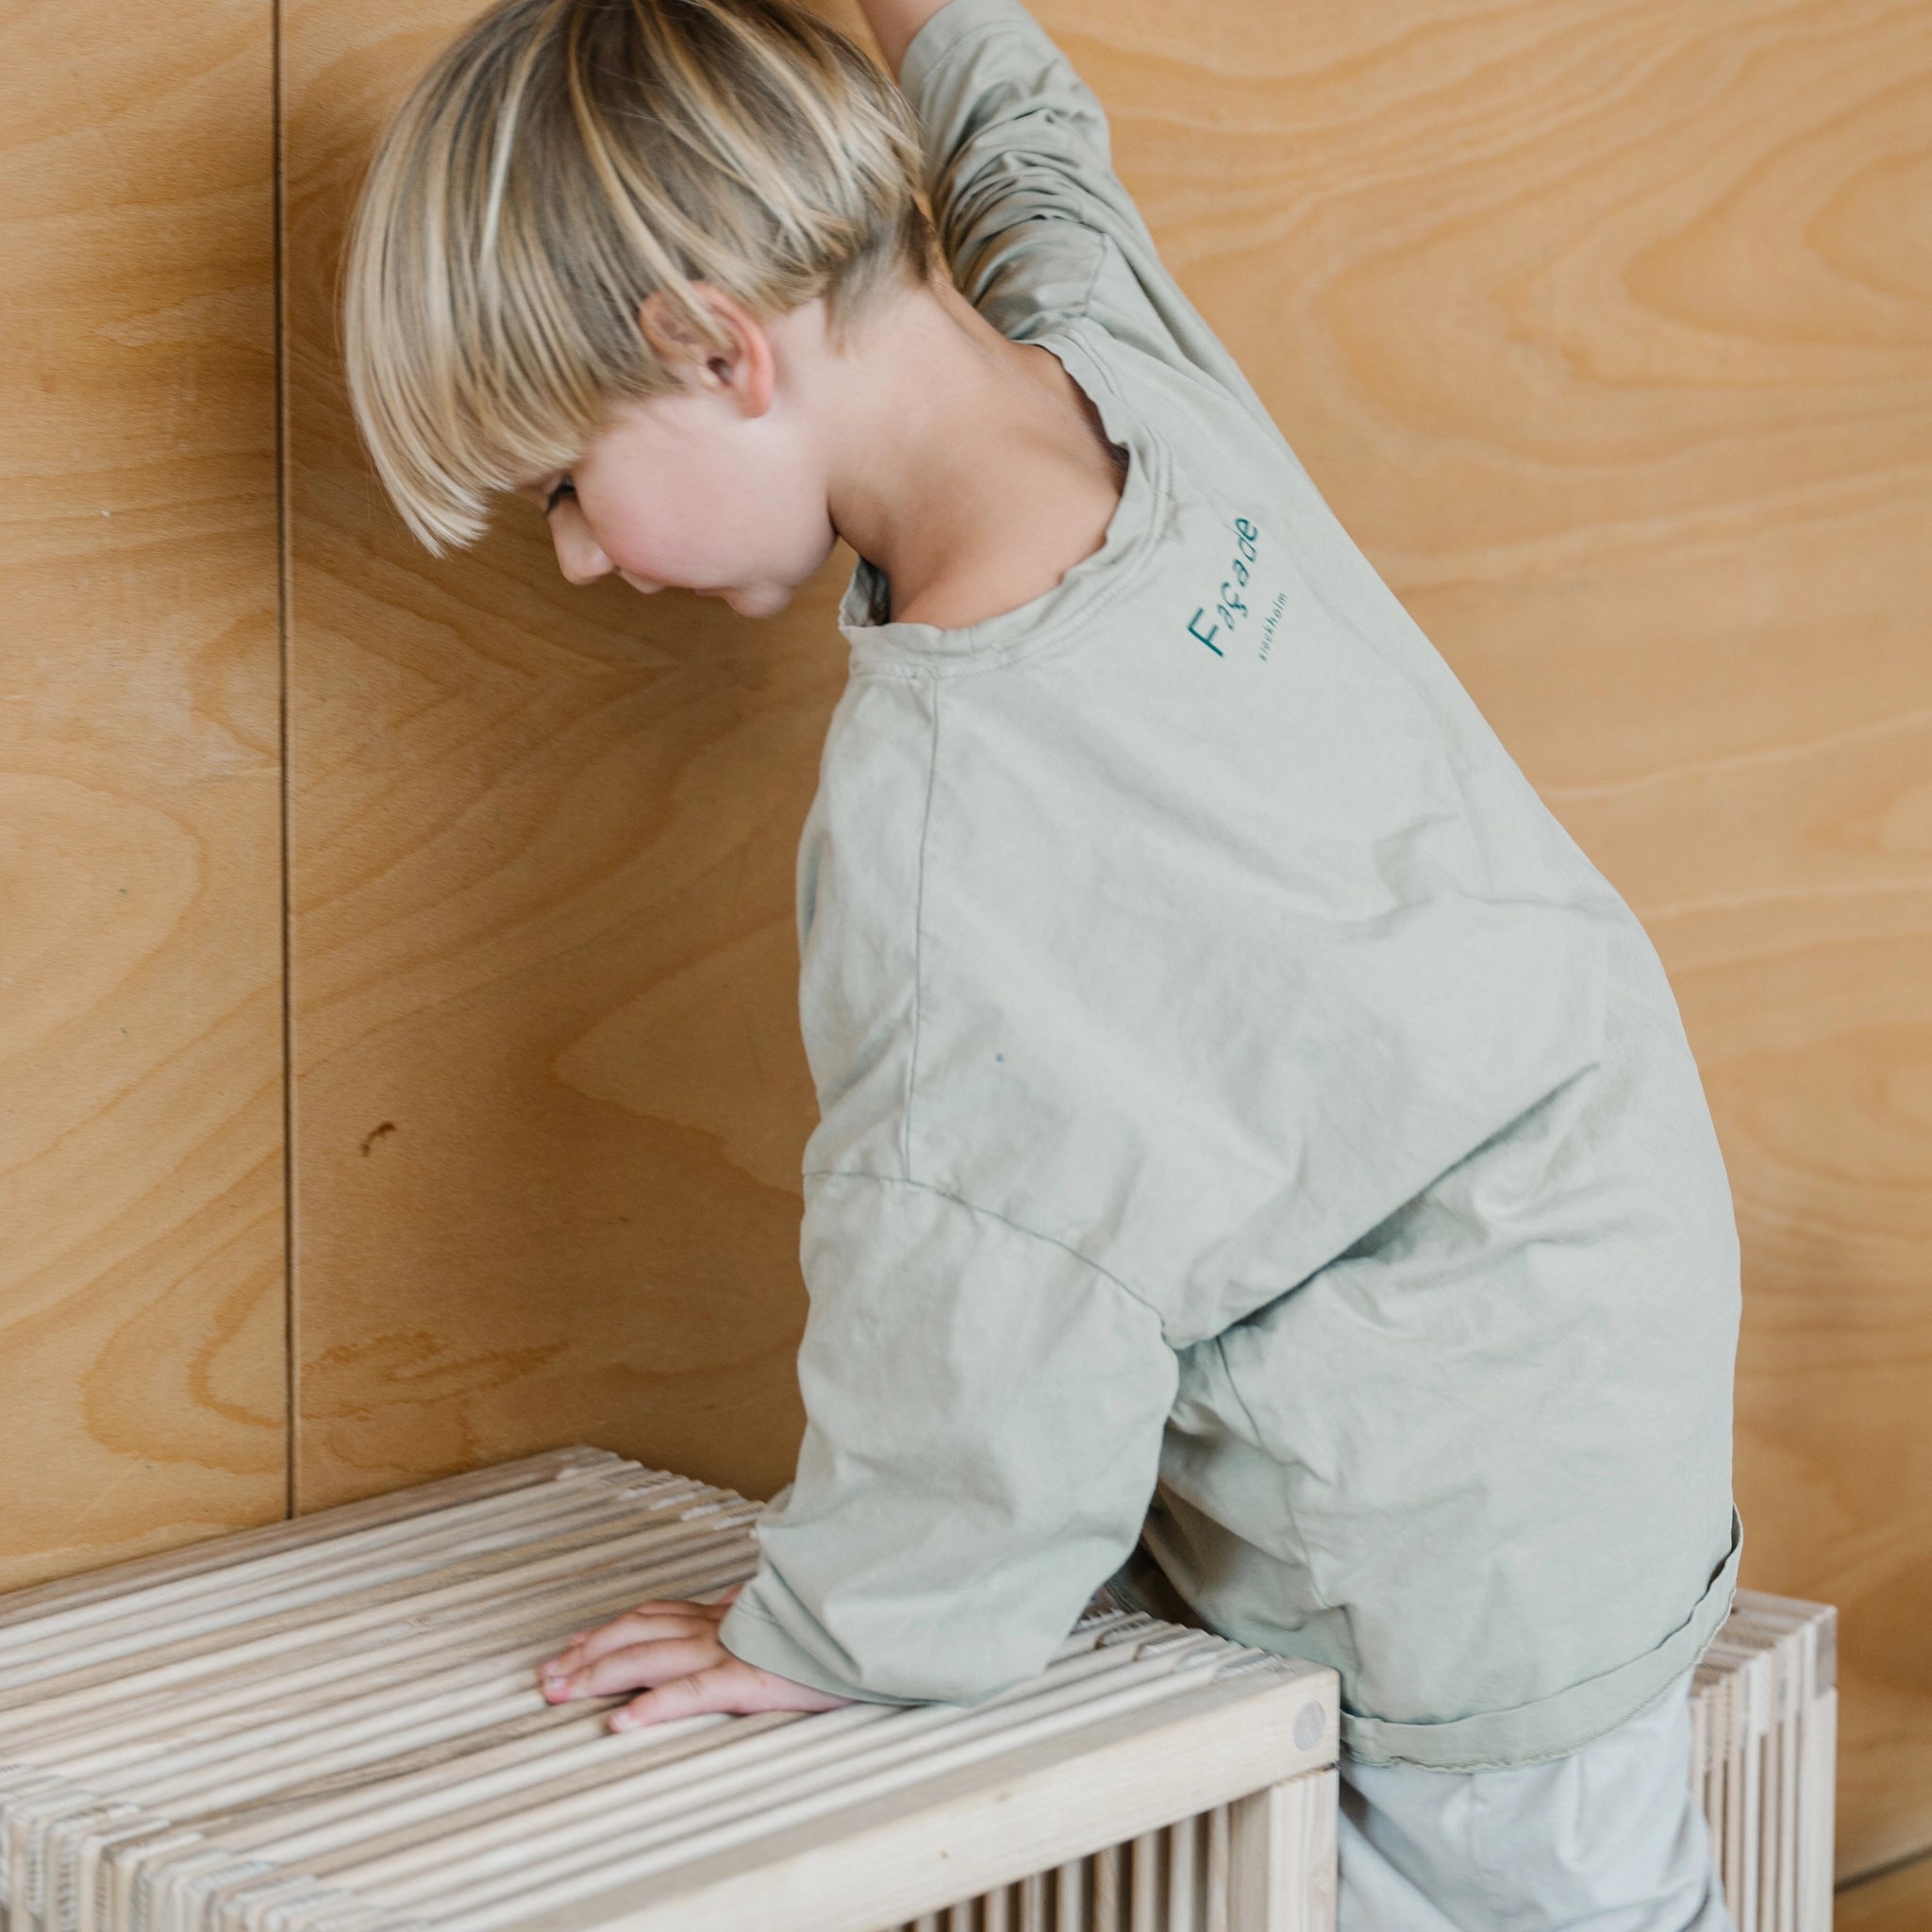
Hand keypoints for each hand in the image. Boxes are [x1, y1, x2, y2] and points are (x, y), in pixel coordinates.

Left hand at [537, 1587, 851, 1729]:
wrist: (869, 1619)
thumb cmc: (831, 1620)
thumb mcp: (785, 1609)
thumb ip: (754, 1606)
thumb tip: (732, 1599)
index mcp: (725, 1612)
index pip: (652, 1614)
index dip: (607, 1630)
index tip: (571, 1646)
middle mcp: (718, 1624)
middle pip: (635, 1632)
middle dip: (585, 1654)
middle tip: (546, 1677)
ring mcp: (730, 1647)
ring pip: (648, 1656)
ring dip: (597, 1674)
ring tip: (560, 1693)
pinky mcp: (750, 1676)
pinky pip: (692, 1691)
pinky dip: (653, 1704)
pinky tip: (622, 1722)